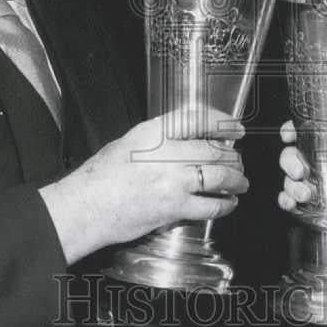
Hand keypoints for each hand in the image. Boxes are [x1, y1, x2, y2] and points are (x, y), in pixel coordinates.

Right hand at [40, 108, 247, 264]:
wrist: (86, 206)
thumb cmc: (101, 176)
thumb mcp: (130, 141)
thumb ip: (160, 138)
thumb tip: (189, 139)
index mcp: (155, 131)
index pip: (200, 119)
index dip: (224, 122)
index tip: (236, 128)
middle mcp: (167, 152)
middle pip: (215, 150)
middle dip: (233, 157)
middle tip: (238, 161)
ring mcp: (173, 180)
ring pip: (219, 176)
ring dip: (235, 180)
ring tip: (240, 182)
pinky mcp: (174, 207)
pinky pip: (210, 205)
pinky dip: (224, 205)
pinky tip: (228, 203)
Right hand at [276, 119, 326, 211]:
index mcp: (323, 143)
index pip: (302, 130)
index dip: (290, 130)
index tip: (289, 135)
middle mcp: (309, 158)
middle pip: (289, 154)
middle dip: (291, 163)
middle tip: (301, 172)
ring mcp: (304, 179)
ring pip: (288, 177)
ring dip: (292, 186)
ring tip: (305, 194)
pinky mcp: (301, 197)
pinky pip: (287, 197)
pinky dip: (286, 200)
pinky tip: (291, 204)